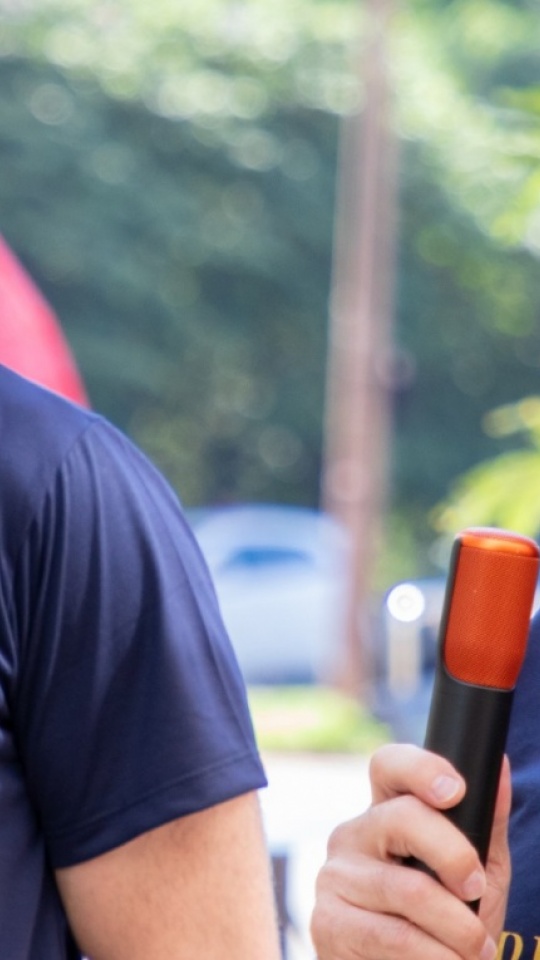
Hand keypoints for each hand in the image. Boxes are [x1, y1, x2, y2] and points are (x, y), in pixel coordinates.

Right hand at [310, 743, 510, 959]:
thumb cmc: (448, 925)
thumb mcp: (479, 873)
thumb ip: (486, 823)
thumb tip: (498, 767)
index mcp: (385, 811)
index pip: (389, 765)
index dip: (420, 768)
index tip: (455, 791)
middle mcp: (352, 835)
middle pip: (402, 818)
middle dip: (455, 855)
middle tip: (478, 889)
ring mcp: (335, 877)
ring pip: (408, 888)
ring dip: (458, 927)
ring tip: (476, 948)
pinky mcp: (328, 923)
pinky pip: (393, 935)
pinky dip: (434, 956)